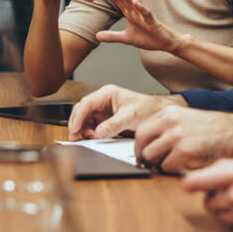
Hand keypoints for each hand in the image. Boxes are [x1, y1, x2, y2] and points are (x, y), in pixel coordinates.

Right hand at [67, 84, 185, 140]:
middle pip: (82, 110)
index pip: (86, 103)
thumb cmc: (147, 108)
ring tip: (89, 138)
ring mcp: (103, 109)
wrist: (158, 113)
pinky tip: (94, 138)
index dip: (78, 116)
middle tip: (75, 138)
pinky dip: (90, 132)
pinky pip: (92, 125)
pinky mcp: (105, 119)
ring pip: (85, 119)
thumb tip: (99, 133)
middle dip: (77, 124)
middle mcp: (103, 100)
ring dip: (83, 129)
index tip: (75, 129)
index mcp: (107, 93)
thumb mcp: (131, 116)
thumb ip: (114, 124)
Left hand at [93, 0, 184, 52]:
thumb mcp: (127, 38)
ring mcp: (144, 16)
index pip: (117, 1)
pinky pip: (146, 13)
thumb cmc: (149, 38)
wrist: (166, 43)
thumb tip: (96, 36)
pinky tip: (135, 2)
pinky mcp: (153, 22)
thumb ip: (112, 36)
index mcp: (131, 14)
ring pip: (134, 1)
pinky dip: (141, 7)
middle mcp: (137, 12)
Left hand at [134, 107, 232, 172]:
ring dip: (159, 164)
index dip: (141, 146)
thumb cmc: (218, 129)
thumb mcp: (189, 119)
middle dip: (145, 157)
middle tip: (153, 165)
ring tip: (173, 165)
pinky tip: (185, 167)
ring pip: (151, 156)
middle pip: (141, 143)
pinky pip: (167, 167)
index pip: (141, 130)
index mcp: (170, 112)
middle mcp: (171, 121)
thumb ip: (169, 128)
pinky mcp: (185, 151)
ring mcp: (177, 136)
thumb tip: (151, 145)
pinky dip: (173, 170)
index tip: (144, 154)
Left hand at [182, 158, 232, 231]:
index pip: (195, 182)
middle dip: (214, 197)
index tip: (191, 184)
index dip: (191, 183)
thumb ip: (222, 169)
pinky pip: (232, 224)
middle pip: (206, 202)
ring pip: (218, 215)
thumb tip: (199, 175)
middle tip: (226, 190)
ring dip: (224, 208)